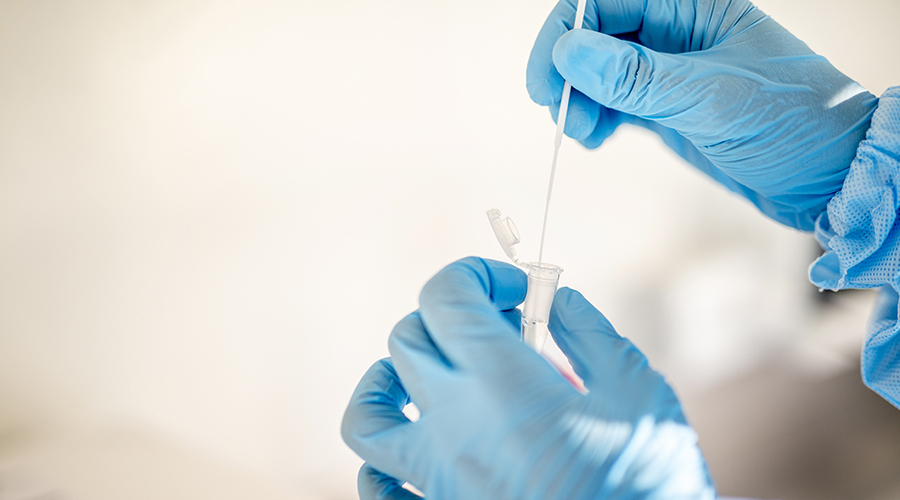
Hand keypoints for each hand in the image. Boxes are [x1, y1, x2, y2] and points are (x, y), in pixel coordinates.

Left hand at [341, 257, 713, 498]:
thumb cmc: (648, 480)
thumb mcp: (636, 388)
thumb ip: (588, 333)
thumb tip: (557, 302)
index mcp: (502, 383)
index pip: (446, 296)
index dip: (476, 274)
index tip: (516, 290)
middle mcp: (454, 426)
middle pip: (407, 341)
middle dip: (447, 316)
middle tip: (497, 329)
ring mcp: (438, 477)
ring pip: (367, 414)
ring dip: (387, 381)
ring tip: (424, 377)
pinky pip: (377, 488)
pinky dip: (381, 459)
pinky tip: (416, 445)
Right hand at [526, 0, 877, 230]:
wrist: (831, 177)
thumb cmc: (794, 123)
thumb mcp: (710, 98)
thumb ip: (636, 78)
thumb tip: (570, 53)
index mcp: (692, 8)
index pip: (607, 2)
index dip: (568, 32)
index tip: (549, 78)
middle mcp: (676, 34)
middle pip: (596, 36)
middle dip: (570, 72)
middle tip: (562, 114)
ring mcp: (669, 72)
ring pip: (600, 73)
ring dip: (580, 100)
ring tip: (581, 133)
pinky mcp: (667, 108)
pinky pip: (615, 103)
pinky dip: (597, 119)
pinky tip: (593, 138)